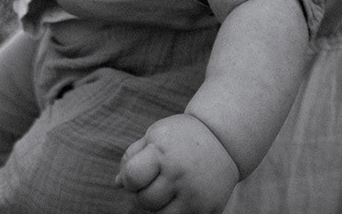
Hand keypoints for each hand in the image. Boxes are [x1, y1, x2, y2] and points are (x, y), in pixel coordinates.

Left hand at [117, 114, 238, 213]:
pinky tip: (181, 195)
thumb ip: (132, 157)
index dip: (129, 178)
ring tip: (168, 188)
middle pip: (144, 200)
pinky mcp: (207, 209)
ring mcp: (195, 194)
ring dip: (158, 204)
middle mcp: (179, 174)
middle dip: (143, 192)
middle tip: (156, 179)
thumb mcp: (156, 135)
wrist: (224, 139)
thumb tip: (117, 184)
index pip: (132, 177)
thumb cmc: (182, 136)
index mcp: (162, 152)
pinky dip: (175, 210)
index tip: (137, 173)